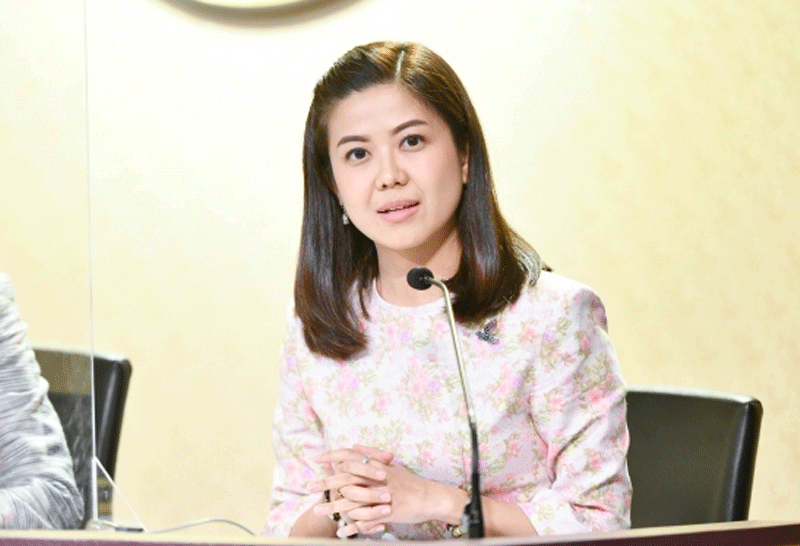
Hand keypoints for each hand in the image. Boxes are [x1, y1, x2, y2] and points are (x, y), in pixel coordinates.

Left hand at [311, 445, 466, 536]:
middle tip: (309, 487)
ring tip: (319, 511)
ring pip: (352, 502)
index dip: (332, 456)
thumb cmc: (411, 482)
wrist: (431, 497)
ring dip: (334, 508)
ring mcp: (381, 496)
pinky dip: (353, 526)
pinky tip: (342, 531)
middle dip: (326, 483)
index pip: (351, 457)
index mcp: (377, 466)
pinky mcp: (387, 512)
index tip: (317, 458)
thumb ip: (372, 454)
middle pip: (346, 479)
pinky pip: (366, 520)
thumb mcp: (392, 465)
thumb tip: (355, 446)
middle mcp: (377, 479)